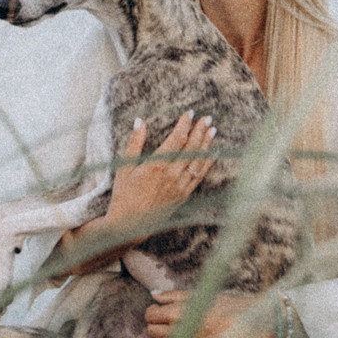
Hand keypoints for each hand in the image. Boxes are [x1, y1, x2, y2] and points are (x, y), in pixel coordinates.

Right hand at [51, 112, 216, 278]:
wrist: (131, 223)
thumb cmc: (124, 194)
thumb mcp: (124, 167)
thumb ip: (134, 143)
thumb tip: (140, 121)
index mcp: (157, 165)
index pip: (177, 139)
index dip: (185, 124)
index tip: (190, 113)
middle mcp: (172, 174)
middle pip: (192, 148)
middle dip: (200, 131)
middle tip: (207, 118)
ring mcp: (180, 186)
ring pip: (199, 161)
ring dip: (207, 144)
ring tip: (212, 131)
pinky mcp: (184, 195)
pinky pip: (199, 176)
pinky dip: (207, 163)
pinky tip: (212, 154)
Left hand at [145, 289, 270, 337]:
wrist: (251, 324)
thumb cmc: (228, 306)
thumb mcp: (202, 294)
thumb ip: (174, 295)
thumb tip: (154, 295)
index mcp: (182, 312)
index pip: (152, 315)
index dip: (152, 311)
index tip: (158, 308)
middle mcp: (183, 330)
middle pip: (152, 330)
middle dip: (153, 323)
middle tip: (161, 317)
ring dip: (158, 336)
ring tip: (167, 329)